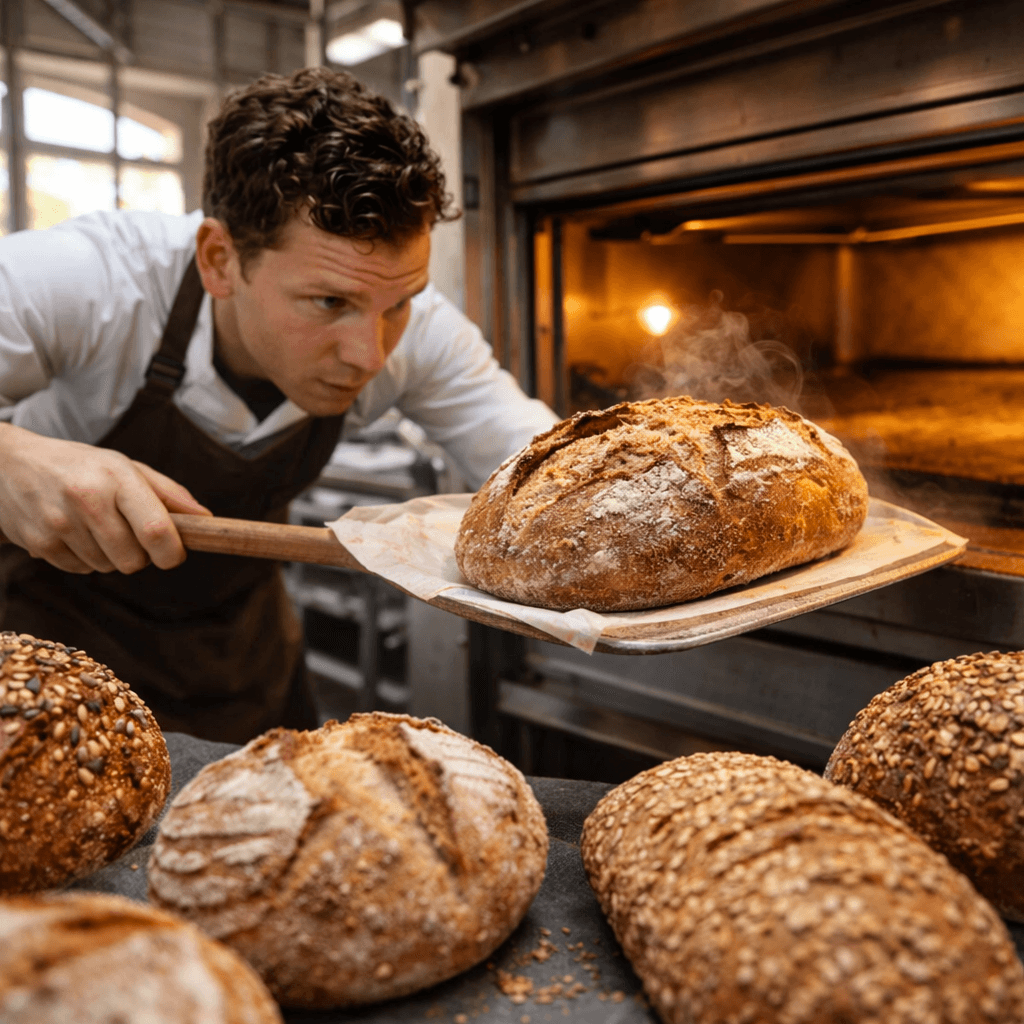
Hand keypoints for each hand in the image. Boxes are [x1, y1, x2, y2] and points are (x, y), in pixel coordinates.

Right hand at [0, 423, 211, 573]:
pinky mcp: (38, 544)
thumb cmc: (80, 466)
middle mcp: (87, 499)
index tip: (175, 553)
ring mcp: (59, 523)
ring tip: (95, 526)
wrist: (9, 463)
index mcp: (116, 477)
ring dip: (110, 555)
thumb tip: (205, 520)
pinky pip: (81, 570)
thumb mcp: (125, 467)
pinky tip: (74, 532)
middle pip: (134, 560)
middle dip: (140, 555)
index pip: (157, 531)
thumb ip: (168, 494)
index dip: (173, 552)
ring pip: (108, 568)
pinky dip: (85, 559)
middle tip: (128, 532)